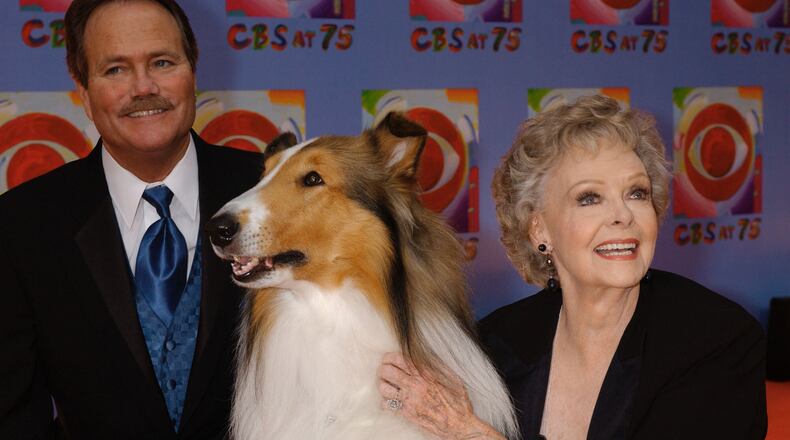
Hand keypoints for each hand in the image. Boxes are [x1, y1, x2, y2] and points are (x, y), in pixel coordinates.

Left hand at [377, 352, 505, 439]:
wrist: (459, 424)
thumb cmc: (458, 401)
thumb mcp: (452, 377)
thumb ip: (438, 365)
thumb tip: (425, 356)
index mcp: (425, 373)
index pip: (398, 359)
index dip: (389, 357)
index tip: (387, 359)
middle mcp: (415, 385)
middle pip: (387, 372)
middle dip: (383, 370)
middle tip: (384, 371)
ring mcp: (410, 400)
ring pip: (384, 388)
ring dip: (383, 385)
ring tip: (386, 385)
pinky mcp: (407, 413)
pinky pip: (387, 405)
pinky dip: (385, 402)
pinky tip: (390, 400)